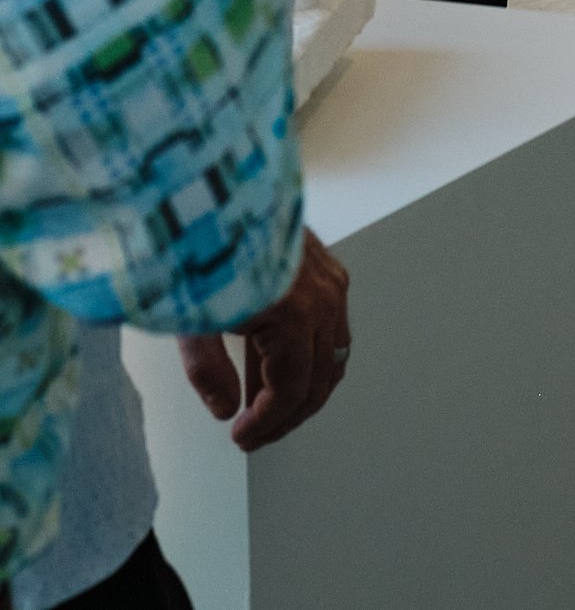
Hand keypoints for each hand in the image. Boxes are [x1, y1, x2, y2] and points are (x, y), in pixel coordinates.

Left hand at [178, 229, 350, 453]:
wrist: (224, 186)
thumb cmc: (207, 241)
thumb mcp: (193, 315)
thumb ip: (207, 370)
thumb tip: (223, 408)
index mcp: (295, 314)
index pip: (291, 390)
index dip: (267, 423)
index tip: (241, 436)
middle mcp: (323, 299)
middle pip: (319, 380)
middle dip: (287, 415)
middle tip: (256, 433)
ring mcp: (331, 281)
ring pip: (333, 356)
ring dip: (304, 388)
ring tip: (267, 407)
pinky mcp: (327, 269)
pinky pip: (332, 327)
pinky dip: (311, 356)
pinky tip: (277, 366)